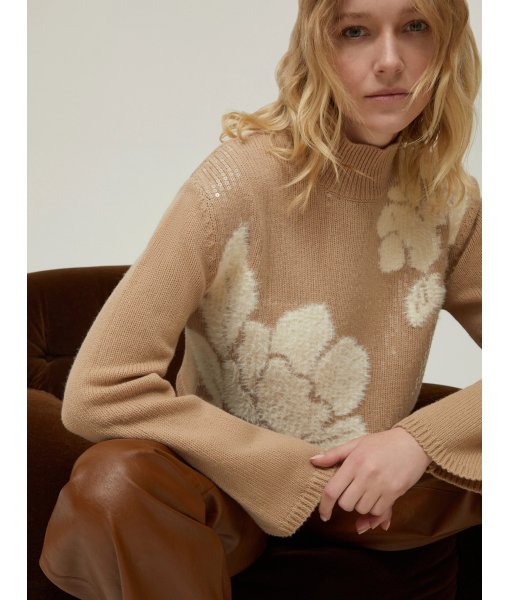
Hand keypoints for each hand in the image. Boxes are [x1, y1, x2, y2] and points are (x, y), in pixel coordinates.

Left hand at [310, 427, 431, 531]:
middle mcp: (366, 474)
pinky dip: (376, 509)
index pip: (332, 490)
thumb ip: (334, 455)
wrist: (414, 443)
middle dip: (346, 502)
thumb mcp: (357, 443)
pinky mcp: (395, 493)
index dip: (324, 506)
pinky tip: (378, 497)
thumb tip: (313, 461)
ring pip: (362, 509)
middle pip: (346, 504)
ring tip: (368, 490)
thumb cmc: (382, 443)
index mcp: (354, 461)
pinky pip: (378, 511)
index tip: (324, 514)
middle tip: (352, 491)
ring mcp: (381, 485)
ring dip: (361, 505)